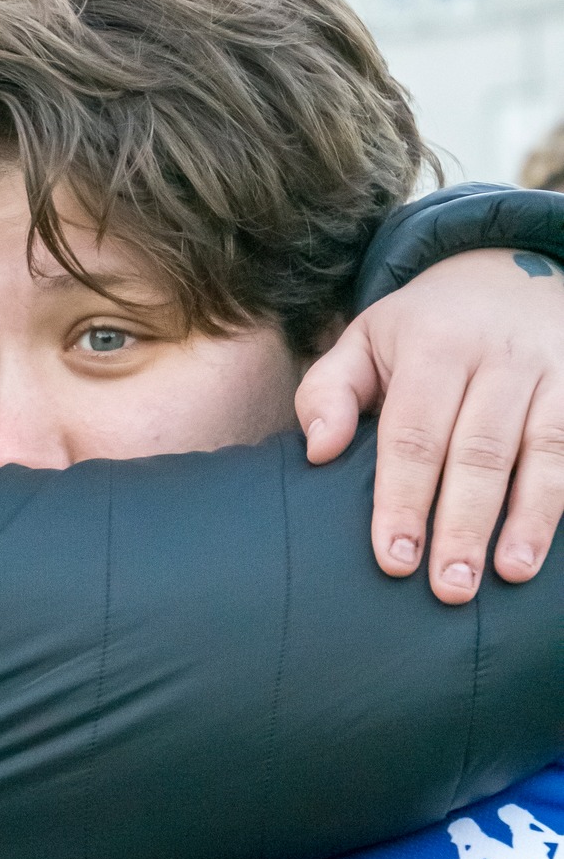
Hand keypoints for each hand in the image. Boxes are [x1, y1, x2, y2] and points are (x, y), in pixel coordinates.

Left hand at [296, 248, 563, 602]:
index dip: (403, 499)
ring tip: (511, 574)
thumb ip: (328, 392)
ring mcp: (553, 370)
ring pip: (546, 450)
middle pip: (481, 451)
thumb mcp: (364, 341)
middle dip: (464, 524)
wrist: (507, 270)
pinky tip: (550, 544)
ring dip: (530, 518)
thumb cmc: (421, 331)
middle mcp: (500, 356)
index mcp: (435, 344)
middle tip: (449, 587)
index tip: (394, 558)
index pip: (415, 433)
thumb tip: (318, 452)